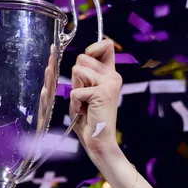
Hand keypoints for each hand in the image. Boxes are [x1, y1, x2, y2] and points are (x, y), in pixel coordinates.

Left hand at [69, 38, 121, 166]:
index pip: (106, 45)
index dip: (92, 48)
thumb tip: (80, 59)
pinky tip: (84, 112)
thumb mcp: (86, 91)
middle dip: (76, 77)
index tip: (88, 60)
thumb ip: (85, 75)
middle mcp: (113, 76)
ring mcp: (109, 83)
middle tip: (85, 96)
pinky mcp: (101, 92)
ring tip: (85, 104)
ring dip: (75, 90)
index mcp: (110, 74)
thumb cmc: (89, 119)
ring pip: (77, 70)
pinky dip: (74, 103)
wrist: (99, 142)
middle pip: (82, 57)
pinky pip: (75, 90)